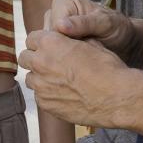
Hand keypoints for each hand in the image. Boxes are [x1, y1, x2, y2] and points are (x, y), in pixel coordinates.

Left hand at [19, 29, 140, 128]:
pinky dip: (47, 94)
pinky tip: (63, 94)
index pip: (31, 38)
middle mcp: (40, 63)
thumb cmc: (107, 68)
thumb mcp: (91, 44)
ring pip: (30, 78)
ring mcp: (41, 86)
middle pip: (24, 57)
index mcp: (50, 43)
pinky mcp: (45, 104)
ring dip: (40, 77)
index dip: (41, 42)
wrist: (117, 98)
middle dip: (35, 58)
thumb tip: (67, 39)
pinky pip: (39, 96)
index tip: (49, 47)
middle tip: (50, 63)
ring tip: (58, 80)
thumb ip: (71, 39)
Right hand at [44, 0, 142, 64]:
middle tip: (86, 55)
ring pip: (48, 50)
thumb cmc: (117, 28)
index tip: (85, 48)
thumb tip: (60, 26)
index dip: (66, 43)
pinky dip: (65, 63)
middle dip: (65, 51)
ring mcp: (54, 31)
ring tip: (84, 59)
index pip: (51, 29)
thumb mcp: (105, 23)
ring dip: (65, 58)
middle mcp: (54, 16)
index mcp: (62, 3)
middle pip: (46, 40)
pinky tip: (79, 65)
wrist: (126, 41)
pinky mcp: (57, 45)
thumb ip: (83, 24)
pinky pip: (52, 57)